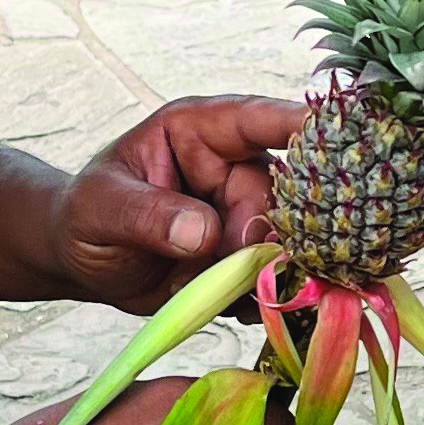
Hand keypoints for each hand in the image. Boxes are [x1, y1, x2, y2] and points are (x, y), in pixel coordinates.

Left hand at [50, 95, 306, 310]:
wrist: (83, 261)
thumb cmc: (84, 216)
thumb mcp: (101, 209)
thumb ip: (148, 216)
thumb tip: (204, 232)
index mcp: (197, 132)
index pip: (255, 119)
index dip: (298, 124)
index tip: (340, 134)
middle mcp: (231, 166)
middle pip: (279, 194)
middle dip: (260, 236)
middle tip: (227, 265)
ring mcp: (243, 211)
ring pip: (283, 239)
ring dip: (257, 273)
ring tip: (208, 288)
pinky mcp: (247, 253)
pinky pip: (274, 274)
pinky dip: (257, 296)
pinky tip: (225, 305)